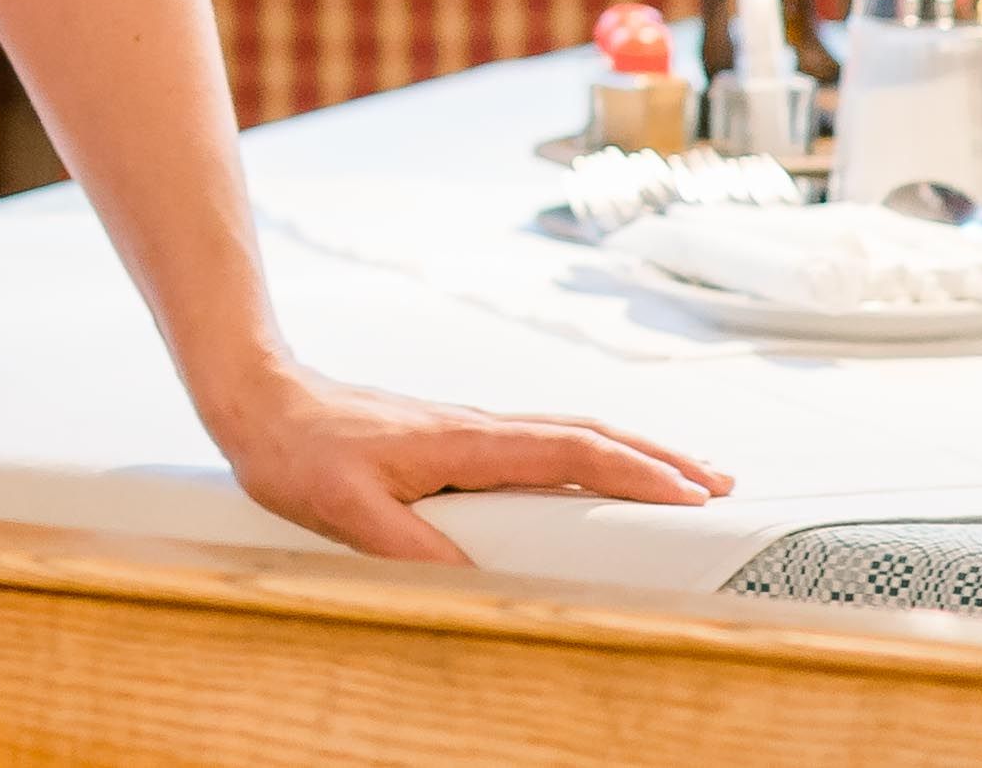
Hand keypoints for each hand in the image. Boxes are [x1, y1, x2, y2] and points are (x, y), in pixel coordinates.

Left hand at [203, 370, 731, 562]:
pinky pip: (542, 443)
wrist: (260, 399)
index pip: (568, 451)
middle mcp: (478, 427)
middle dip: (657, 459)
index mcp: (464, 440)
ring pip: (567, 434)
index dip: (632, 472)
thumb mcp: (344, 510)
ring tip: (686, 479)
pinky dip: (588, 454)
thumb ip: (406, 546)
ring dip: (630, 453)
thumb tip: (474, 581)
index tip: (691, 493)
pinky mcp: (457, 439)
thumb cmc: (298, 451)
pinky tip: (596, 475)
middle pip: (587, 434)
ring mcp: (470, 430)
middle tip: (720, 485)